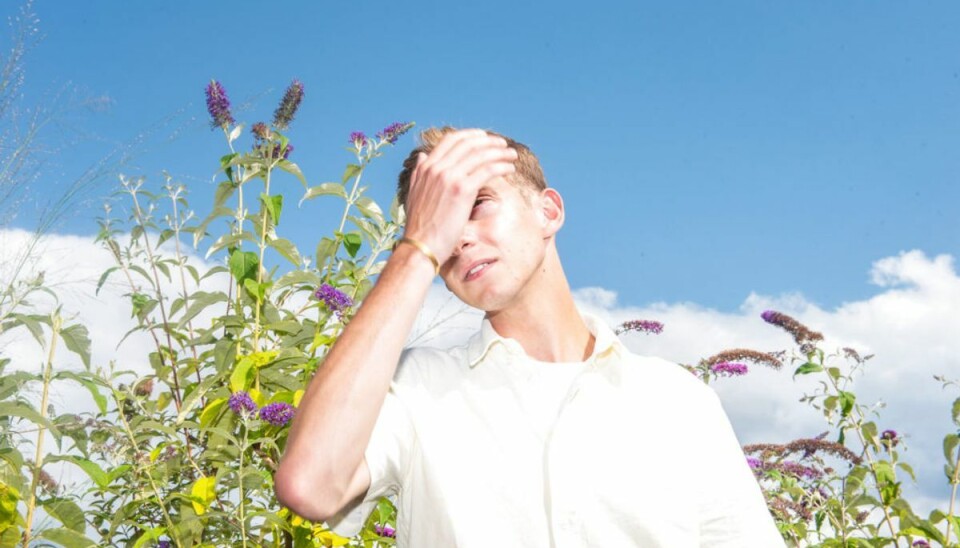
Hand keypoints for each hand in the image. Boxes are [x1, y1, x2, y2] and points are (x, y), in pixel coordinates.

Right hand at [402, 129, 517, 263]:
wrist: (421, 246)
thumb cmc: (420, 226)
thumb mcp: (414, 193)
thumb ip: (419, 173)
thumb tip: (424, 156)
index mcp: (426, 167)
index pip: (451, 140)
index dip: (471, 135)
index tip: (485, 138)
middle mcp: (437, 168)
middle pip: (469, 144)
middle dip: (489, 142)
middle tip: (503, 145)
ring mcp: (450, 177)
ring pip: (481, 155)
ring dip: (500, 152)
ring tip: (512, 155)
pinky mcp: (462, 190)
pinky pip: (487, 170)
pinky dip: (501, 166)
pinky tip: (509, 168)